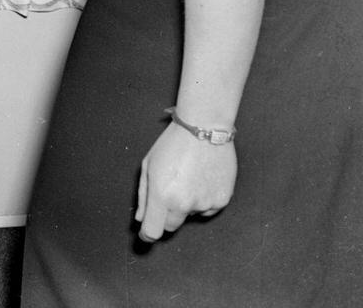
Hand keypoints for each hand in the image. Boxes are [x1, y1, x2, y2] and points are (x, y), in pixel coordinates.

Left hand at [135, 123, 236, 241]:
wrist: (204, 129)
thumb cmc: (172, 144)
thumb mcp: (149, 166)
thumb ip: (144, 196)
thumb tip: (141, 219)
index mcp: (162, 195)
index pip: (153, 231)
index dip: (147, 234)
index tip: (145, 232)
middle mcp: (184, 204)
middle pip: (171, 227)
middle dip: (166, 216)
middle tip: (167, 193)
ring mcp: (205, 204)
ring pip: (190, 215)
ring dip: (186, 204)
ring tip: (187, 177)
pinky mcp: (222, 201)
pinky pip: (207, 209)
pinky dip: (202, 200)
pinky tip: (201, 179)